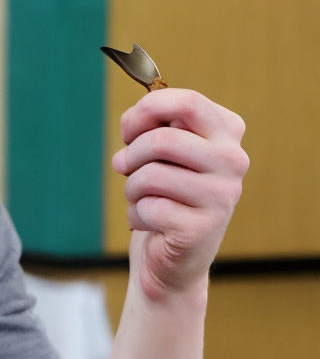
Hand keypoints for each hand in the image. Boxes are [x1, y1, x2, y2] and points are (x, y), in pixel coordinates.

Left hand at [111, 88, 248, 299]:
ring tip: (141, 198)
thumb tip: (134, 120)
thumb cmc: (164, 192)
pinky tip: (151, 223)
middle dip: (130, 155)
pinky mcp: (202, 228)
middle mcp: (233, 161)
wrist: (173, 255)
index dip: (145, 112)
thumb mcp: (161, 151)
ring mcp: (222, 196)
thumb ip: (152, 125)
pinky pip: (147, 208)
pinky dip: (136, 215)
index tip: (128, 130)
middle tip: (125, 167)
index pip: (187, 102)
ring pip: (150, 175)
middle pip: (162, 140)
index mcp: (227, 132)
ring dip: (131, 188)